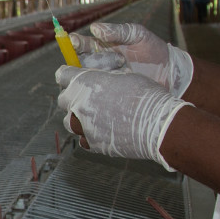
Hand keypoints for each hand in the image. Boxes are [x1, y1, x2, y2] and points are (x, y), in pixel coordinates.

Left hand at [55, 66, 188, 169]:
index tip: (70, 76)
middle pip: (63, 99)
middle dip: (72, 96)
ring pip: (68, 121)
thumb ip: (104, 79)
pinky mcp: (92, 144)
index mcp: (84, 83)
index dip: (67, 74)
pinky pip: (82, 138)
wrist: (157, 125)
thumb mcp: (123, 76)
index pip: (62, 75)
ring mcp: (83, 126)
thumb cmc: (145, 96)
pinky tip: (101, 130)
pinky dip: (88, 134)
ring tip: (93, 115)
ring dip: (76, 117)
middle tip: (86, 96)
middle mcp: (78, 104)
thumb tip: (99, 80)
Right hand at [67, 22, 193, 96]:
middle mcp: (98, 64)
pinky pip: (95, 94)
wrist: (170, 74)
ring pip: (84, 80)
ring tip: (100, 77)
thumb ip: (118, 31)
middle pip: (77, 64)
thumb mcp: (138, 35)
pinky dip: (94, 93)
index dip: (75, 43)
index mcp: (102, 47)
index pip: (81, 44)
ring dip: (87, 78)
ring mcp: (103, 80)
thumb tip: (95, 28)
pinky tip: (101, 91)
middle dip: (76, 63)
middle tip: (86, 64)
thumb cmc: (154, 51)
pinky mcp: (109, 95)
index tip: (74, 41)